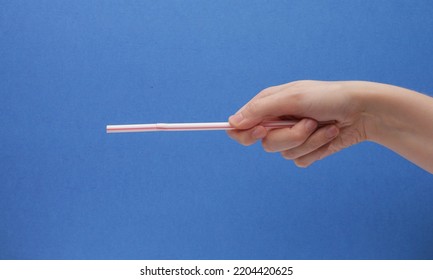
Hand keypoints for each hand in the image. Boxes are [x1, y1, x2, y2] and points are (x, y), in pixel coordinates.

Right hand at [227, 80, 369, 166]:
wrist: (362, 111)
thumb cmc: (328, 97)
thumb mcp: (292, 98)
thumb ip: (260, 110)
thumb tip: (232, 123)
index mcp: (269, 105)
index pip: (241, 126)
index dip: (246, 133)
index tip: (261, 132)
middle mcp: (278, 122)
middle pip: (266, 144)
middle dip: (290, 136)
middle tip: (308, 123)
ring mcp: (292, 137)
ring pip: (286, 154)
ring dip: (309, 141)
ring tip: (325, 126)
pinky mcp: (306, 150)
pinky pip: (301, 160)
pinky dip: (318, 149)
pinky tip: (330, 136)